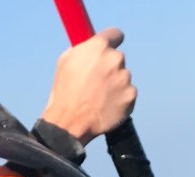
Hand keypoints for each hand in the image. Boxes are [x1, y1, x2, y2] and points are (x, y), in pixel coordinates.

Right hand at [41, 28, 135, 145]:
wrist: (70, 123)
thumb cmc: (64, 93)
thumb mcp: (66, 61)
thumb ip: (84, 50)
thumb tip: (91, 46)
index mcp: (99, 46)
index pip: (116, 35)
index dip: (112, 43)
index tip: (109, 50)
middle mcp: (115, 59)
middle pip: (118, 59)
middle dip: (109, 69)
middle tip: (96, 84)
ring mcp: (125, 78)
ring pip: (123, 78)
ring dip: (115, 86)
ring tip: (98, 99)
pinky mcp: (130, 96)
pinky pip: (128, 95)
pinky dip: (120, 101)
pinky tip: (106, 107)